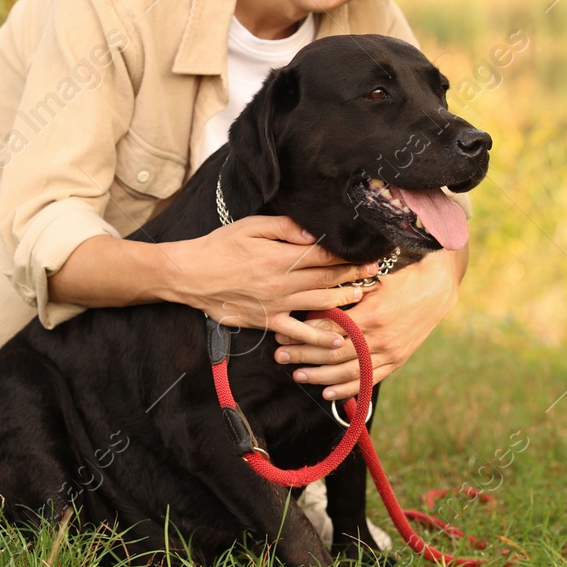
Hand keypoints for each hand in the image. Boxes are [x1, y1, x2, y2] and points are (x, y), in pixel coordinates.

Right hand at [172, 216, 382, 349]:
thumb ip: (285, 228)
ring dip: (345, 299)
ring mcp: (276, 304)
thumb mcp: (251, 226)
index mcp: (281, 256)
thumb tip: (313, 233)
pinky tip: (337, 340)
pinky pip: (297, 331)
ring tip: (364, 295)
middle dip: (355, 274)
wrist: (190, 275)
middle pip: (328, 278)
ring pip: (319, 303)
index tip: (368, 251)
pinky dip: (318, 336)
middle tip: (376, 272)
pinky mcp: (267, 321)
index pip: (324, 255)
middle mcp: (283, 282)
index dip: (349, 254)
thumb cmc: (220, 246)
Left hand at [272, 247, 462, 398]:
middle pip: (335, 353)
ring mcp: (390, 352)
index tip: (284, 333)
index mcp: (372, 313)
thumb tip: (314, 298)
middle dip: (304, 356)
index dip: (305, 333)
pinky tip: (328, 392)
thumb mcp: (374, 278)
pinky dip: (348, 388)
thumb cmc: (402, 278)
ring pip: (349, 371)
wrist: (436, 289)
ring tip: (298, 375)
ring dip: (321, 375)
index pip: (331, 329)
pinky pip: (369, 379)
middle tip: (281, 356)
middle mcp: (380, 337)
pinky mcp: (397, 361)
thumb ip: (346, 290)